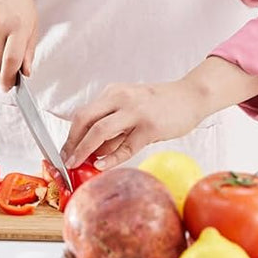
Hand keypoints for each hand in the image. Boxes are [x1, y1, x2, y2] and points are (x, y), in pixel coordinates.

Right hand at [0, 0, 38, 89]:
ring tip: (0, 43)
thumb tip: (25, 73)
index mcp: (18, 25)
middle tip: (6, 69)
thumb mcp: (32, 22)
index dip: (9, 79)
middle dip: (0, 73)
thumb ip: (29, 50)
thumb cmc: (18, 2)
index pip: (11, 61)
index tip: (8, 87)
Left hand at [61, 79, 209, 169]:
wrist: (192, 97)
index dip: (71, 134)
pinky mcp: (150, 127)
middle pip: (85, 119)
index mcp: (114, 92)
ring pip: (100, 131)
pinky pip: (125, 146)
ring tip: (77, 164)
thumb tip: (93, 151)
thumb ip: (114, 127)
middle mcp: (121, 98)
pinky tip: (102, 165)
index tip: (65, 150)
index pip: (84, 113)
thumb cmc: (161, 104)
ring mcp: (135, 112)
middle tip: (66, 160)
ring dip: (84, 150)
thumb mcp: (132, 108)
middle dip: (72, 142)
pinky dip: (111, 158)